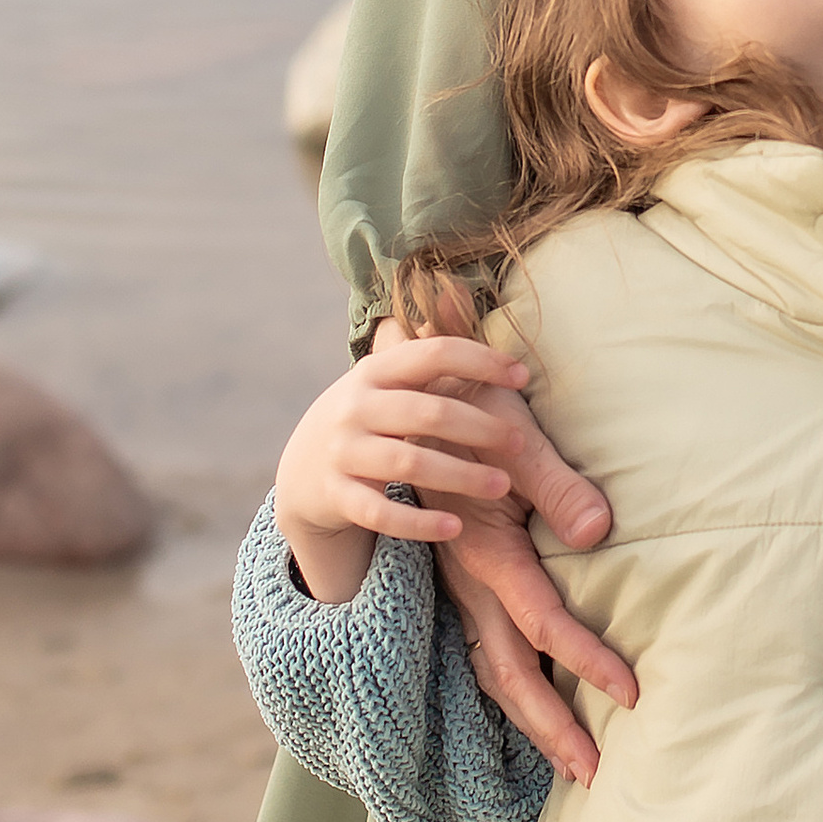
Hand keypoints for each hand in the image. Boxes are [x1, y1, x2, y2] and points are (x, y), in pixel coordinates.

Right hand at [272, 332, 535, 602]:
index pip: (433, 353)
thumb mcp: (384, 380)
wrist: (299, 472)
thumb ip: (424, 351)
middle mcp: (355, 407)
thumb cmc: (365, 418)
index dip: (481, 361)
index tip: (523, 375)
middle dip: (479, 426)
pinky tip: (455, 527)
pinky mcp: (336, 496)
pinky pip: (380, 513)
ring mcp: (342, 452)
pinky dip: (419, 522)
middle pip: (427, 412)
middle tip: (520, 441)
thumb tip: (461, 294)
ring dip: (460, 475)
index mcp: (375, 370)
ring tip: (501, 485)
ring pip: (408, 463)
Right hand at [368, 314, 637, 790]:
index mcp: (485, 553)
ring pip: (492, 669)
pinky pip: (484, 648)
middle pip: (510, 673)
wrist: (409, 402)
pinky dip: (511, 685)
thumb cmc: (474, 414)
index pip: (544, 623)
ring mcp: (458, 588)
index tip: (630, 694)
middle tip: (595, 773)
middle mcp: (466, 584)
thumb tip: (599, 533)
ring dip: (531, 716)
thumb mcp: (515, 438)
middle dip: (552, 726)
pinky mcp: (459, 584)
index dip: (588, 659)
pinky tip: (532, 706)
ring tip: (569, 760)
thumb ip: (559, 485)